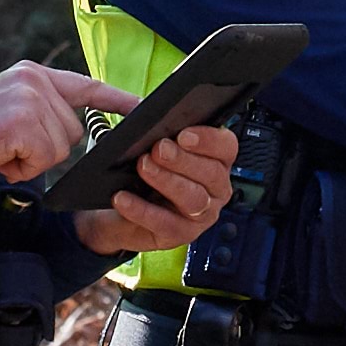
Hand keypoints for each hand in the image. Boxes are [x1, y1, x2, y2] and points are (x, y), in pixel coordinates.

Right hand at [0, 62, 135, 184]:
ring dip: (31, 160)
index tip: (143, 107)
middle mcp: (34, 81)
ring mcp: (29, 100)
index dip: (117, 99)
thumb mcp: (7, 109)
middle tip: (6, 145)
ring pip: (59, 148)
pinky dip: (20, 168)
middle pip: (74, 130)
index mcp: (32, 75)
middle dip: (45, 149)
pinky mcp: (22, 123)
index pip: (87, 86)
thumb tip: (72, 131)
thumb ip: (40, 110)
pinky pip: (43, 160)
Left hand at [69, 125, 239, 254]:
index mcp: (216, 161)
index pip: (226, 147)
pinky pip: (166, 223)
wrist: (119, 214)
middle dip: (183, 160)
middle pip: (211, 173)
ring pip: (194, 199)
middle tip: (158, 149)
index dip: (209, 140)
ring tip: (142, 168)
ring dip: (166, 181)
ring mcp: (202, 215)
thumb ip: (154, 128)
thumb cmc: (142, 176)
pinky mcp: (181, 235)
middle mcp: (215, 189)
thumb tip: (142, 110)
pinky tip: (123, 197)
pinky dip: (142, 210)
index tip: (184, 134)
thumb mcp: (151, 148)